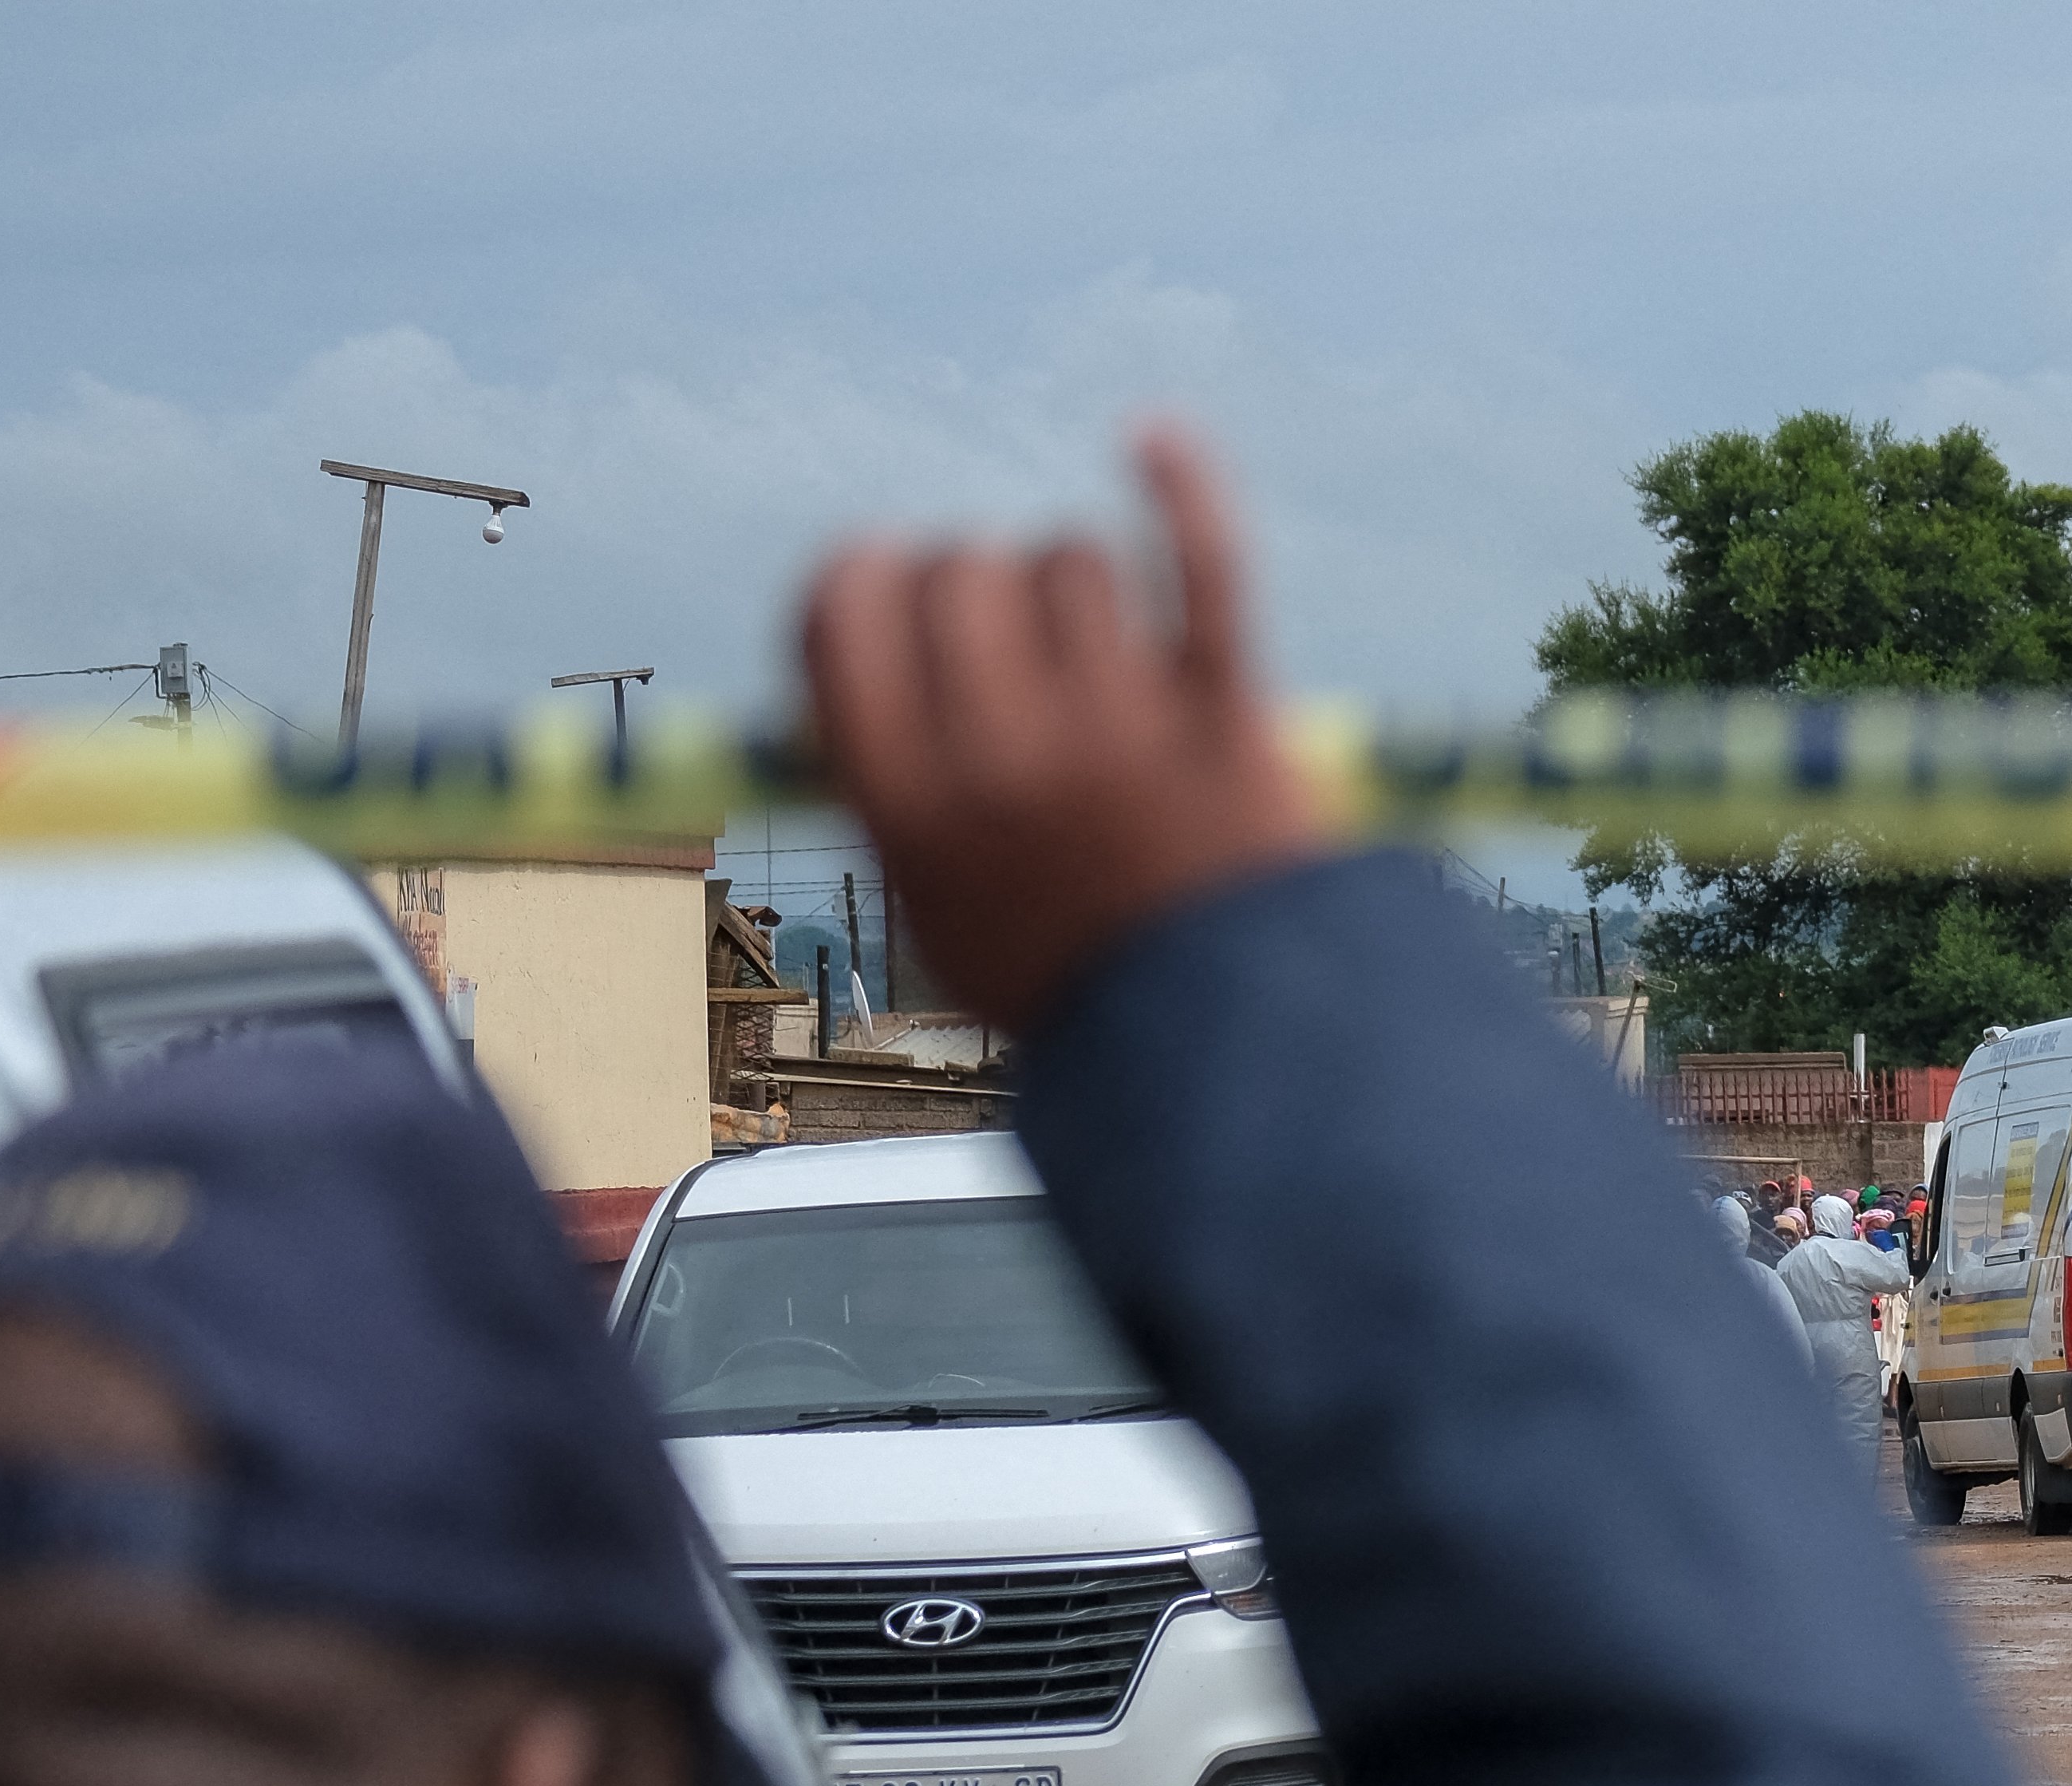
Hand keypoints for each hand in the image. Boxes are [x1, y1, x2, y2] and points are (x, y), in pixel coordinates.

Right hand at [799, 426, 1337, 1032]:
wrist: (1231, 1057)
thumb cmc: (1078, 987)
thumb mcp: (940, 913)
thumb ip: (892, 793)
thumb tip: (849, 675)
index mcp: (908, 803)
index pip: (840, 612)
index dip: (868, 579)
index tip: (902, 594)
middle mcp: (1000, 756)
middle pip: (958, 572)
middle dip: (984, 589)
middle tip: (1025, 653)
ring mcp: (1119, 731)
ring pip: (1071, 560)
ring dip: (1086, 588)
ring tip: (1113, 660)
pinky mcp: (1229, 716)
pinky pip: (1201, 558)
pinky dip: (1180, 484)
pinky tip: (1151, 441)